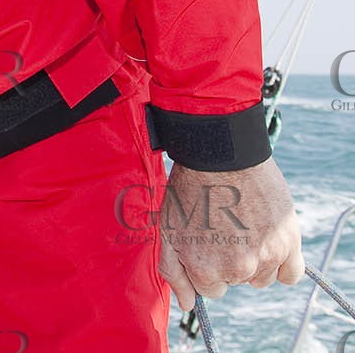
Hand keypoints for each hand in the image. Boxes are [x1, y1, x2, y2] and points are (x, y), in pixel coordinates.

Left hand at [159, 158, 303, 310]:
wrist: (219, 156)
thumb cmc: (189, 191)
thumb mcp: (168, 230)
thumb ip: (174, 273)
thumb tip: (187, 305)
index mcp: (205, 269)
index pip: (210, 290)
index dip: (205, 267)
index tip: (205, 244)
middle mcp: (237, 268)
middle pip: (235, 281)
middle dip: (227, 261)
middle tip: (221, 229)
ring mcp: (266, 256)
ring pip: (261, 278)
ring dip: (253, 261)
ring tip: (241, 229)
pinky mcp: (289, 242)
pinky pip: (291, 274)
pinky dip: (282, 265)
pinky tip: (268, 245)